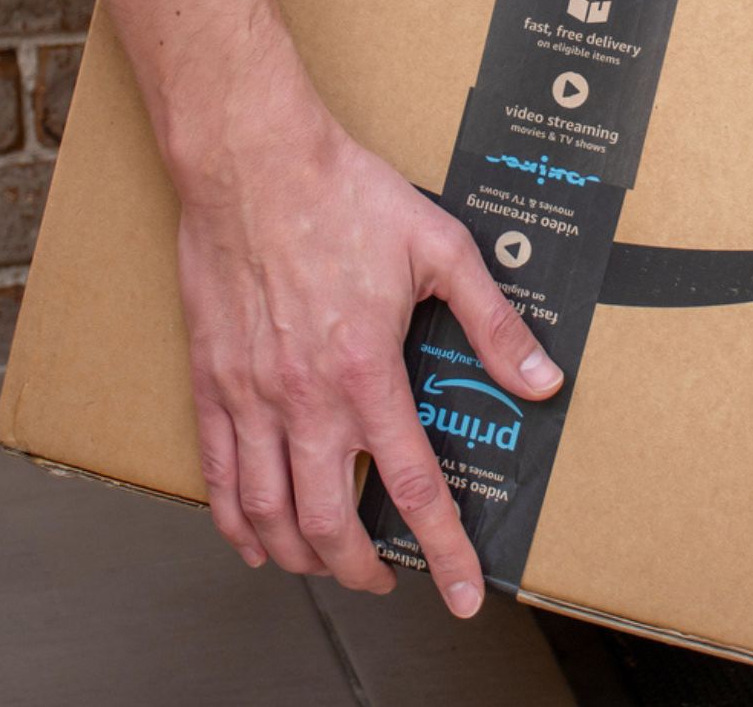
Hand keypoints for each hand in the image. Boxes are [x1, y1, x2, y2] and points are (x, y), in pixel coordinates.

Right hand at [169, 58, 561, 616]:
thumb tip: (542, 379)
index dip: (441, 550)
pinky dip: (235, 519)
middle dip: (361, 569)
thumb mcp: (443, 251)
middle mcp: (303, 397)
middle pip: (328, 521)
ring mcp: (249, 394)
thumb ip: (494, 323)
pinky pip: (216, 472)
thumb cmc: (346, 196)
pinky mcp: (210, 379)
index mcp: (366, 371)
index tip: (459, 595)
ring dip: (299, 555)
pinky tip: (254, 537)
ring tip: (327, 566)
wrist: (252, 158)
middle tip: (387, 581)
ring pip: (266, 510)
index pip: (410, 487)